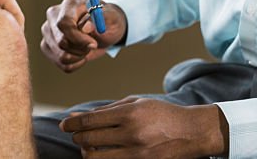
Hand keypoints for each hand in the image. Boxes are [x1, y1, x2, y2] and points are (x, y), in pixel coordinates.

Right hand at [40, 0, 126, 72]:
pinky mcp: (47, 46)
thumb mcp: (112, 17)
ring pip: (61, 56)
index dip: (77, 38)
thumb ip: (101, 19)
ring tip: (87, 48)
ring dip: (79, 57)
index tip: (93, 44)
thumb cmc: (107, 20)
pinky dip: (76, 64)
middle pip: (61, 42)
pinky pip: (62, 64)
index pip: (64, 23)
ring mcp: (48, 32)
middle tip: (93, 44)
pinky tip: (81, 55)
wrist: (103, 28)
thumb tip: (86, 27)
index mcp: (69, 5)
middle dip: (81, 49)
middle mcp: (53, 16)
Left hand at [59, 98, 228, 157]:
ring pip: (97, 158)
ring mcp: (137, 153)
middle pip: (89, 140)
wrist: (191, 132)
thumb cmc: (161, 113)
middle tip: (77, 135)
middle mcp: (132, 134)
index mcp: (129, 113)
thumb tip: (77, 116)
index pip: (90, 120)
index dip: (72, 124)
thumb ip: (107, 109)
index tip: (65, 125)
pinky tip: (103, 153)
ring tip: (89, 147)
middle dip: (78, 138)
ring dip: (87, 152)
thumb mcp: (135, 103)